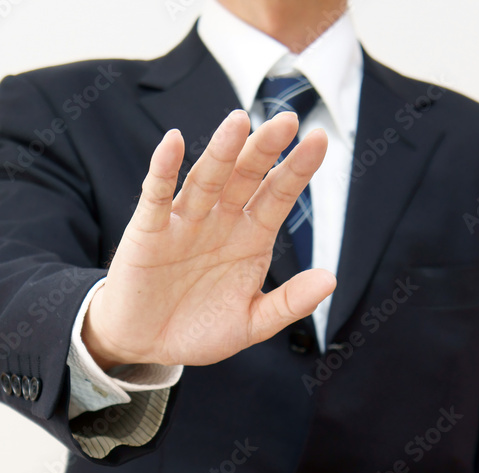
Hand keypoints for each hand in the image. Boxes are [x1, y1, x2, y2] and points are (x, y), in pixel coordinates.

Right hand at [81, 109, 335, 370]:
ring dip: (221, 151)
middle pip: (245, 177)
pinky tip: (175, 143)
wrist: (147, 346)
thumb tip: (331, 279)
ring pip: (206, 179)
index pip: (278, 196)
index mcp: (250, 239)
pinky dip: (163, 169)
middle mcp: (220, 222)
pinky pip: (156, 195)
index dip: (297, 169)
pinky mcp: (148, 231)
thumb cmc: (200, 330)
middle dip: (265, 149)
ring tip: (240, 122)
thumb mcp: (251, 324)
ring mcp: (184, 222)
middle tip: (286, 120)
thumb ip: (289, 303)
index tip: (320, 140)